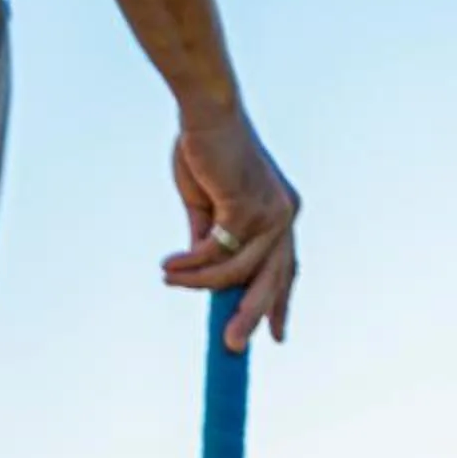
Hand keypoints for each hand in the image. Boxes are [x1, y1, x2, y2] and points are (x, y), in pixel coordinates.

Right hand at [163, 108, 299, 348]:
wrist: (204, 112)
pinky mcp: (249, 207)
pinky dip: (191, 264)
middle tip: (232, 345)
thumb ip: (209, 236)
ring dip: (198, 282)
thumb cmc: (205, 150)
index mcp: (283, 214)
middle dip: (252, 316)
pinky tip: (170, 266)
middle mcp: (285, 216)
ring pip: (236, 270)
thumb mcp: (208, 204)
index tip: (277, 335)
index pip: (287, 268)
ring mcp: (271, 212)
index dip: (281, 302)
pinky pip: (216, 252)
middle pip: (273, 280)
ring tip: (169, 279)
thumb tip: (201, 272)